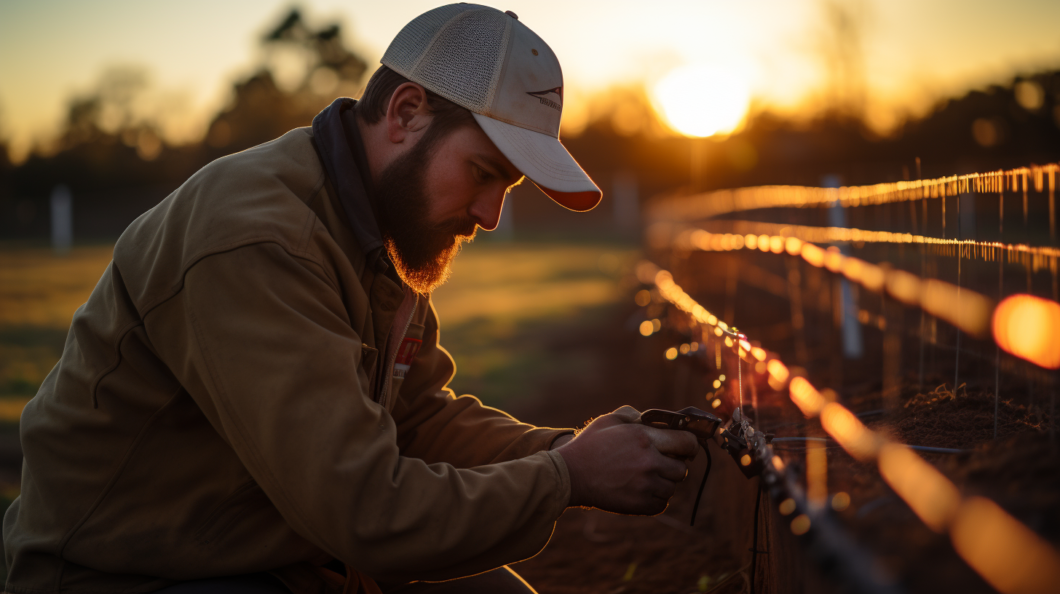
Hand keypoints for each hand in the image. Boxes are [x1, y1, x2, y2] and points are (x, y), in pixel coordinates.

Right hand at [556, 406, 698, 514]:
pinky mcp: (640, 504)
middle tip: (659, 463)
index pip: (687, 442)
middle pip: (682, 468)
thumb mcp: (609, 420)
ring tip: (644, 477)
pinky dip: (655, 498)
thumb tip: (652, 418)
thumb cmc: (589, 445)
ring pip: (672, 487)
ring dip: (663, 482)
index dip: (689, 444)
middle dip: (673, 464)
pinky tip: (641, 490)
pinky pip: (662, 503)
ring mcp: (646, 485)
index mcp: (644, 437)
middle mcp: (649, 462)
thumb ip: (634, 414)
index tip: (685, 447)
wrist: (570, 475)